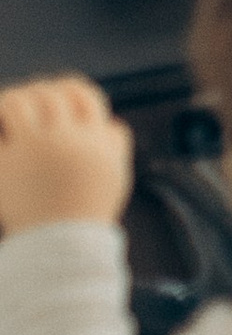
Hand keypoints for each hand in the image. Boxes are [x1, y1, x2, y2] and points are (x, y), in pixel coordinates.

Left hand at [0, 77, 135, 233]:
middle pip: (49, 93)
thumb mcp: (117, 175)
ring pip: (17, 102)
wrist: (62, 247)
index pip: (83, 93)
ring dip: (11, 99)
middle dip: (39, 91)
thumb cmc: (88, 212)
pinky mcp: (4, 167)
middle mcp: (63, 140)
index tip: (62, 94)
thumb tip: (110, 121)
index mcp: (93, 140)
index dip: (71, 88)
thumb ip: (116, 144)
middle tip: (31, 99)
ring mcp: (31, 152)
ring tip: (7, 109)